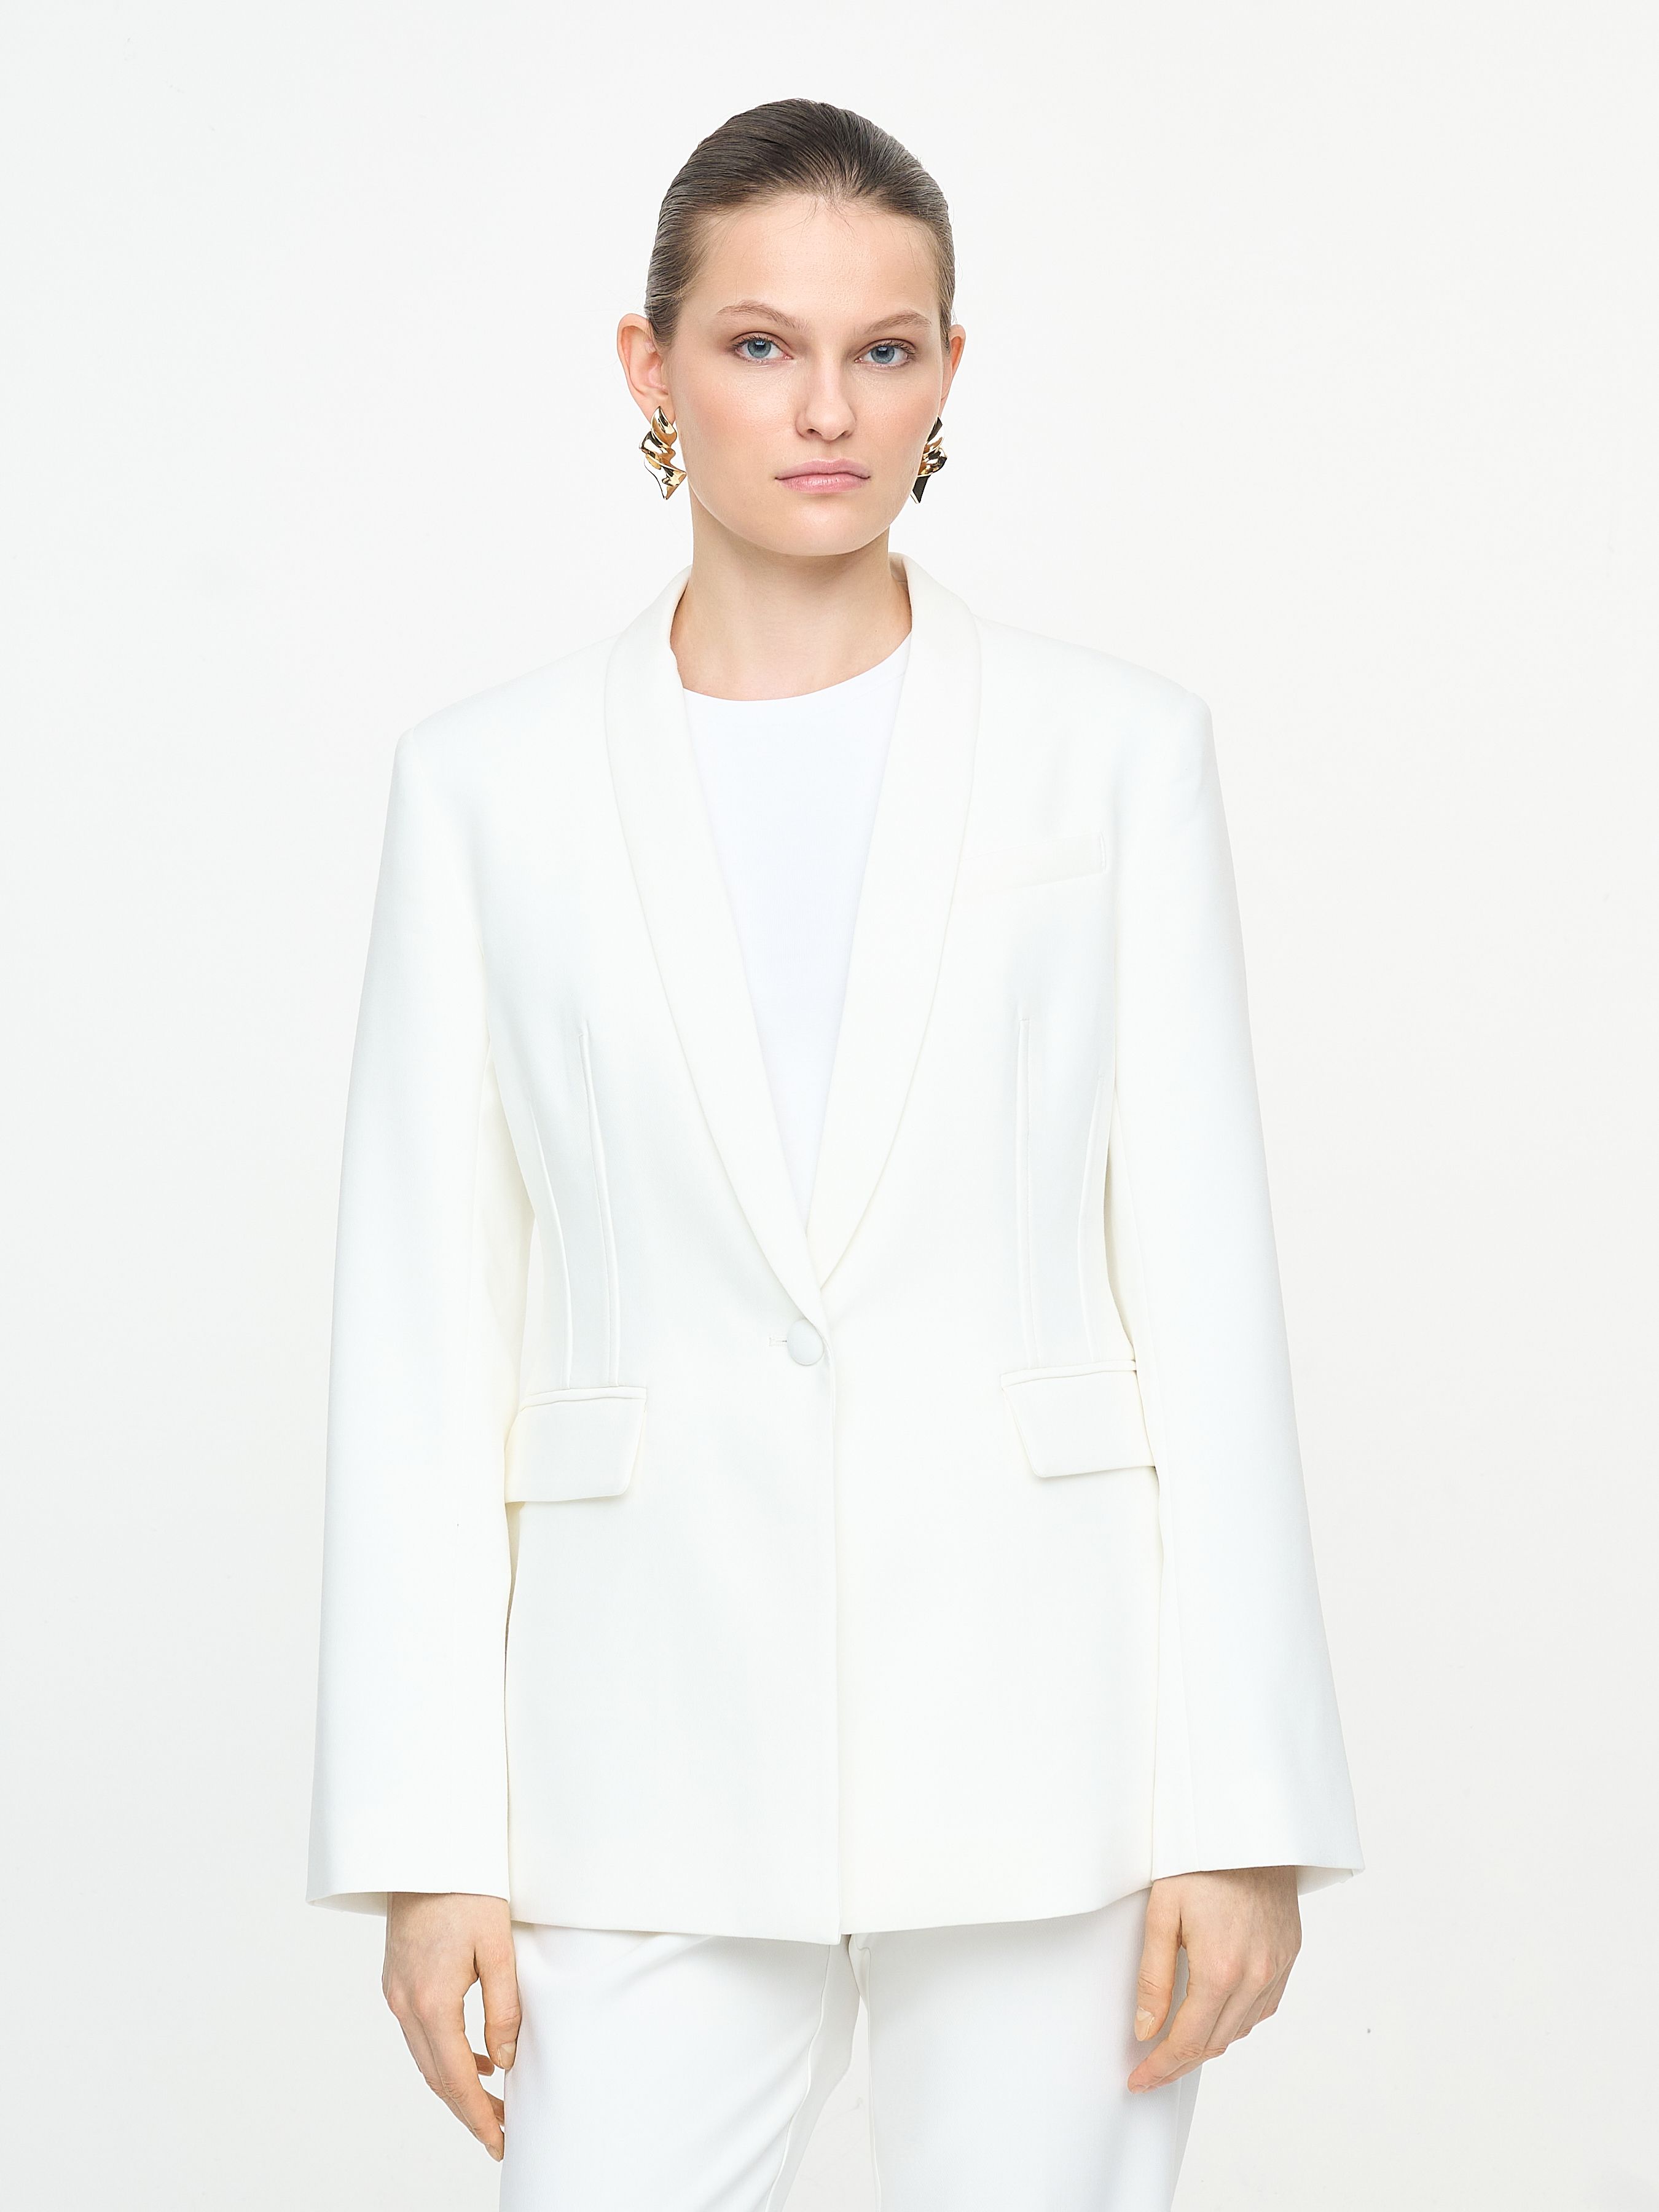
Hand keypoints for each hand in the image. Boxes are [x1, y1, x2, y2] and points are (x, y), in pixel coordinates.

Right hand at [383, 1892, 519, 2159]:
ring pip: (425, 2057)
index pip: (454, 2078)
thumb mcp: (497, 1946)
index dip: (477, 2115)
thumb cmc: (466, 1889)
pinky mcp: (396, 1979)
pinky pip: (419, 2033)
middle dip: (468, 2109)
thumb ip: (503, 2007)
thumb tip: (505, 2060)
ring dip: (455, 2085)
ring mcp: (396, 1992)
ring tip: (491, 2104)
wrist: (423, 1849)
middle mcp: (405, 2003)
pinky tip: (471, 2059)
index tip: (499, 2141)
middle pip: (435, 2076)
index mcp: (431, 2000)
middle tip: (501, 2132)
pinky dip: (442, 2056)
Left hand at [1127, 1866, 1300, 2092]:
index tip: (1139, 2080)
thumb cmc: (1201, 1859)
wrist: (1251, 1826)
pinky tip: (1217, 2014)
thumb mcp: (1162, 1911)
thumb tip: (1147, 2029)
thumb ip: (1153, 1975)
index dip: (1162, 2067)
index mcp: (1221, 1968)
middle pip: (1216, 2042)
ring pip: (1240, 2029)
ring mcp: (1277, 1968)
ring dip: (1209, 2042)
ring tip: (1177, 2045)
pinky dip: (1237, 2020)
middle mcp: (1255, 1976)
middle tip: (1151, 2071)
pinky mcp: (1288, 1956)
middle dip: (1180, 2062)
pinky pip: (1263, 2007)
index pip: (1189, 2040)